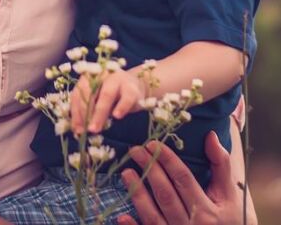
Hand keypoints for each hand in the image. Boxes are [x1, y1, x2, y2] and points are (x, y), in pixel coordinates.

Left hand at [70, 69, 143, 134]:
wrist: (137, 87)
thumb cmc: (112, 95)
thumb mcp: (98, 100)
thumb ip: (88, 111)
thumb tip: (78, 129)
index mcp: (89, 77)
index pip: (78, 93)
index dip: (75, 112)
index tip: (76, 129)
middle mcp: (101, 76)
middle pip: (90, 93)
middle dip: (85, 113)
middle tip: (84, 131)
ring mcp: (117, 80)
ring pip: (106, 95)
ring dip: (99, 114)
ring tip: (95, 128)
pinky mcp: (132, 89)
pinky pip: (126, 99)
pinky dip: (121, 107)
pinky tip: (116, 116)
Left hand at [117, 131, 256, 224]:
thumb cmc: (229, 220)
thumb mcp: (230, 196)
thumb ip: (221, 166)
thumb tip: (210, 135)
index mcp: (208, 211)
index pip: (183, 179)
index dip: (167, 159)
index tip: (152, 143)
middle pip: (165, 194)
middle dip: (149, 170)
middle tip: (134, 150)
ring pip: (153, 216)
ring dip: (138, 194)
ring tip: (126, 172)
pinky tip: (121, 215)